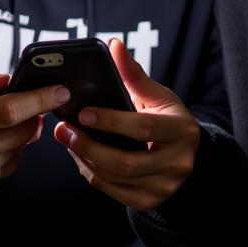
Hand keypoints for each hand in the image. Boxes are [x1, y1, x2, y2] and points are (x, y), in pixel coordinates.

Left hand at [54, 39, 199, 210]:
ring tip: (66, 139)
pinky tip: (79, 156)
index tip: (83, 112)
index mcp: (182, 131)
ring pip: (117, 179)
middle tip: (63, 129)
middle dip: (89, 146)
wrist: (184, 153)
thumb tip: (114, 45)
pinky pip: (114, 191)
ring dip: (85, 159)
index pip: (144, 128)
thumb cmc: (166, 118)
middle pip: (127, 162)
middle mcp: (178, 163)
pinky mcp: (149, 201)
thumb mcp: (157, 95)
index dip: (112, 121)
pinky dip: (92, 173)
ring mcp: (165, 187)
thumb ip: (134, 73)